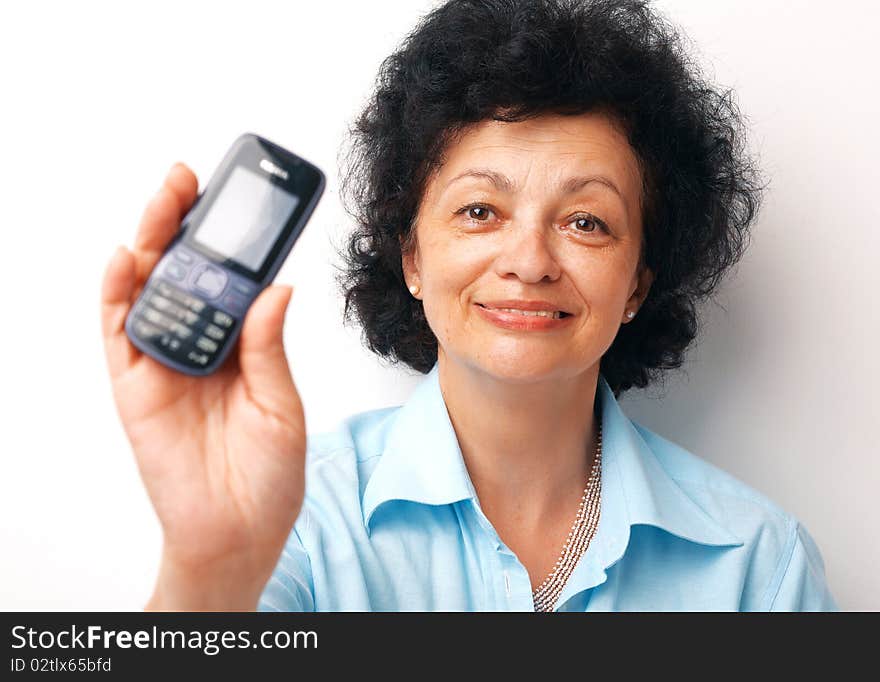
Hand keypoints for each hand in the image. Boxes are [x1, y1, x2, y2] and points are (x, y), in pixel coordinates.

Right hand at [100, 163, 305, 609]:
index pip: (229, 279)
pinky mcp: (135, 384)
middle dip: (182, 223)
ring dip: (151, 241)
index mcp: (240, 345)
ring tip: (166, 200)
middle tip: (189, 180)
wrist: (239, 531)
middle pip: (183, 272)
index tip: (238, 198)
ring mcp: (164, 361)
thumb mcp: (281, 404)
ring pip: (148, 289)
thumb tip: (276, 286)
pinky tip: (128, 256)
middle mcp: (200, 344)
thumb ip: (268, 347)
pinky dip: (118, 293)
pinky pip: (119, 331)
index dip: (228, 238)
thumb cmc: (269, 475)